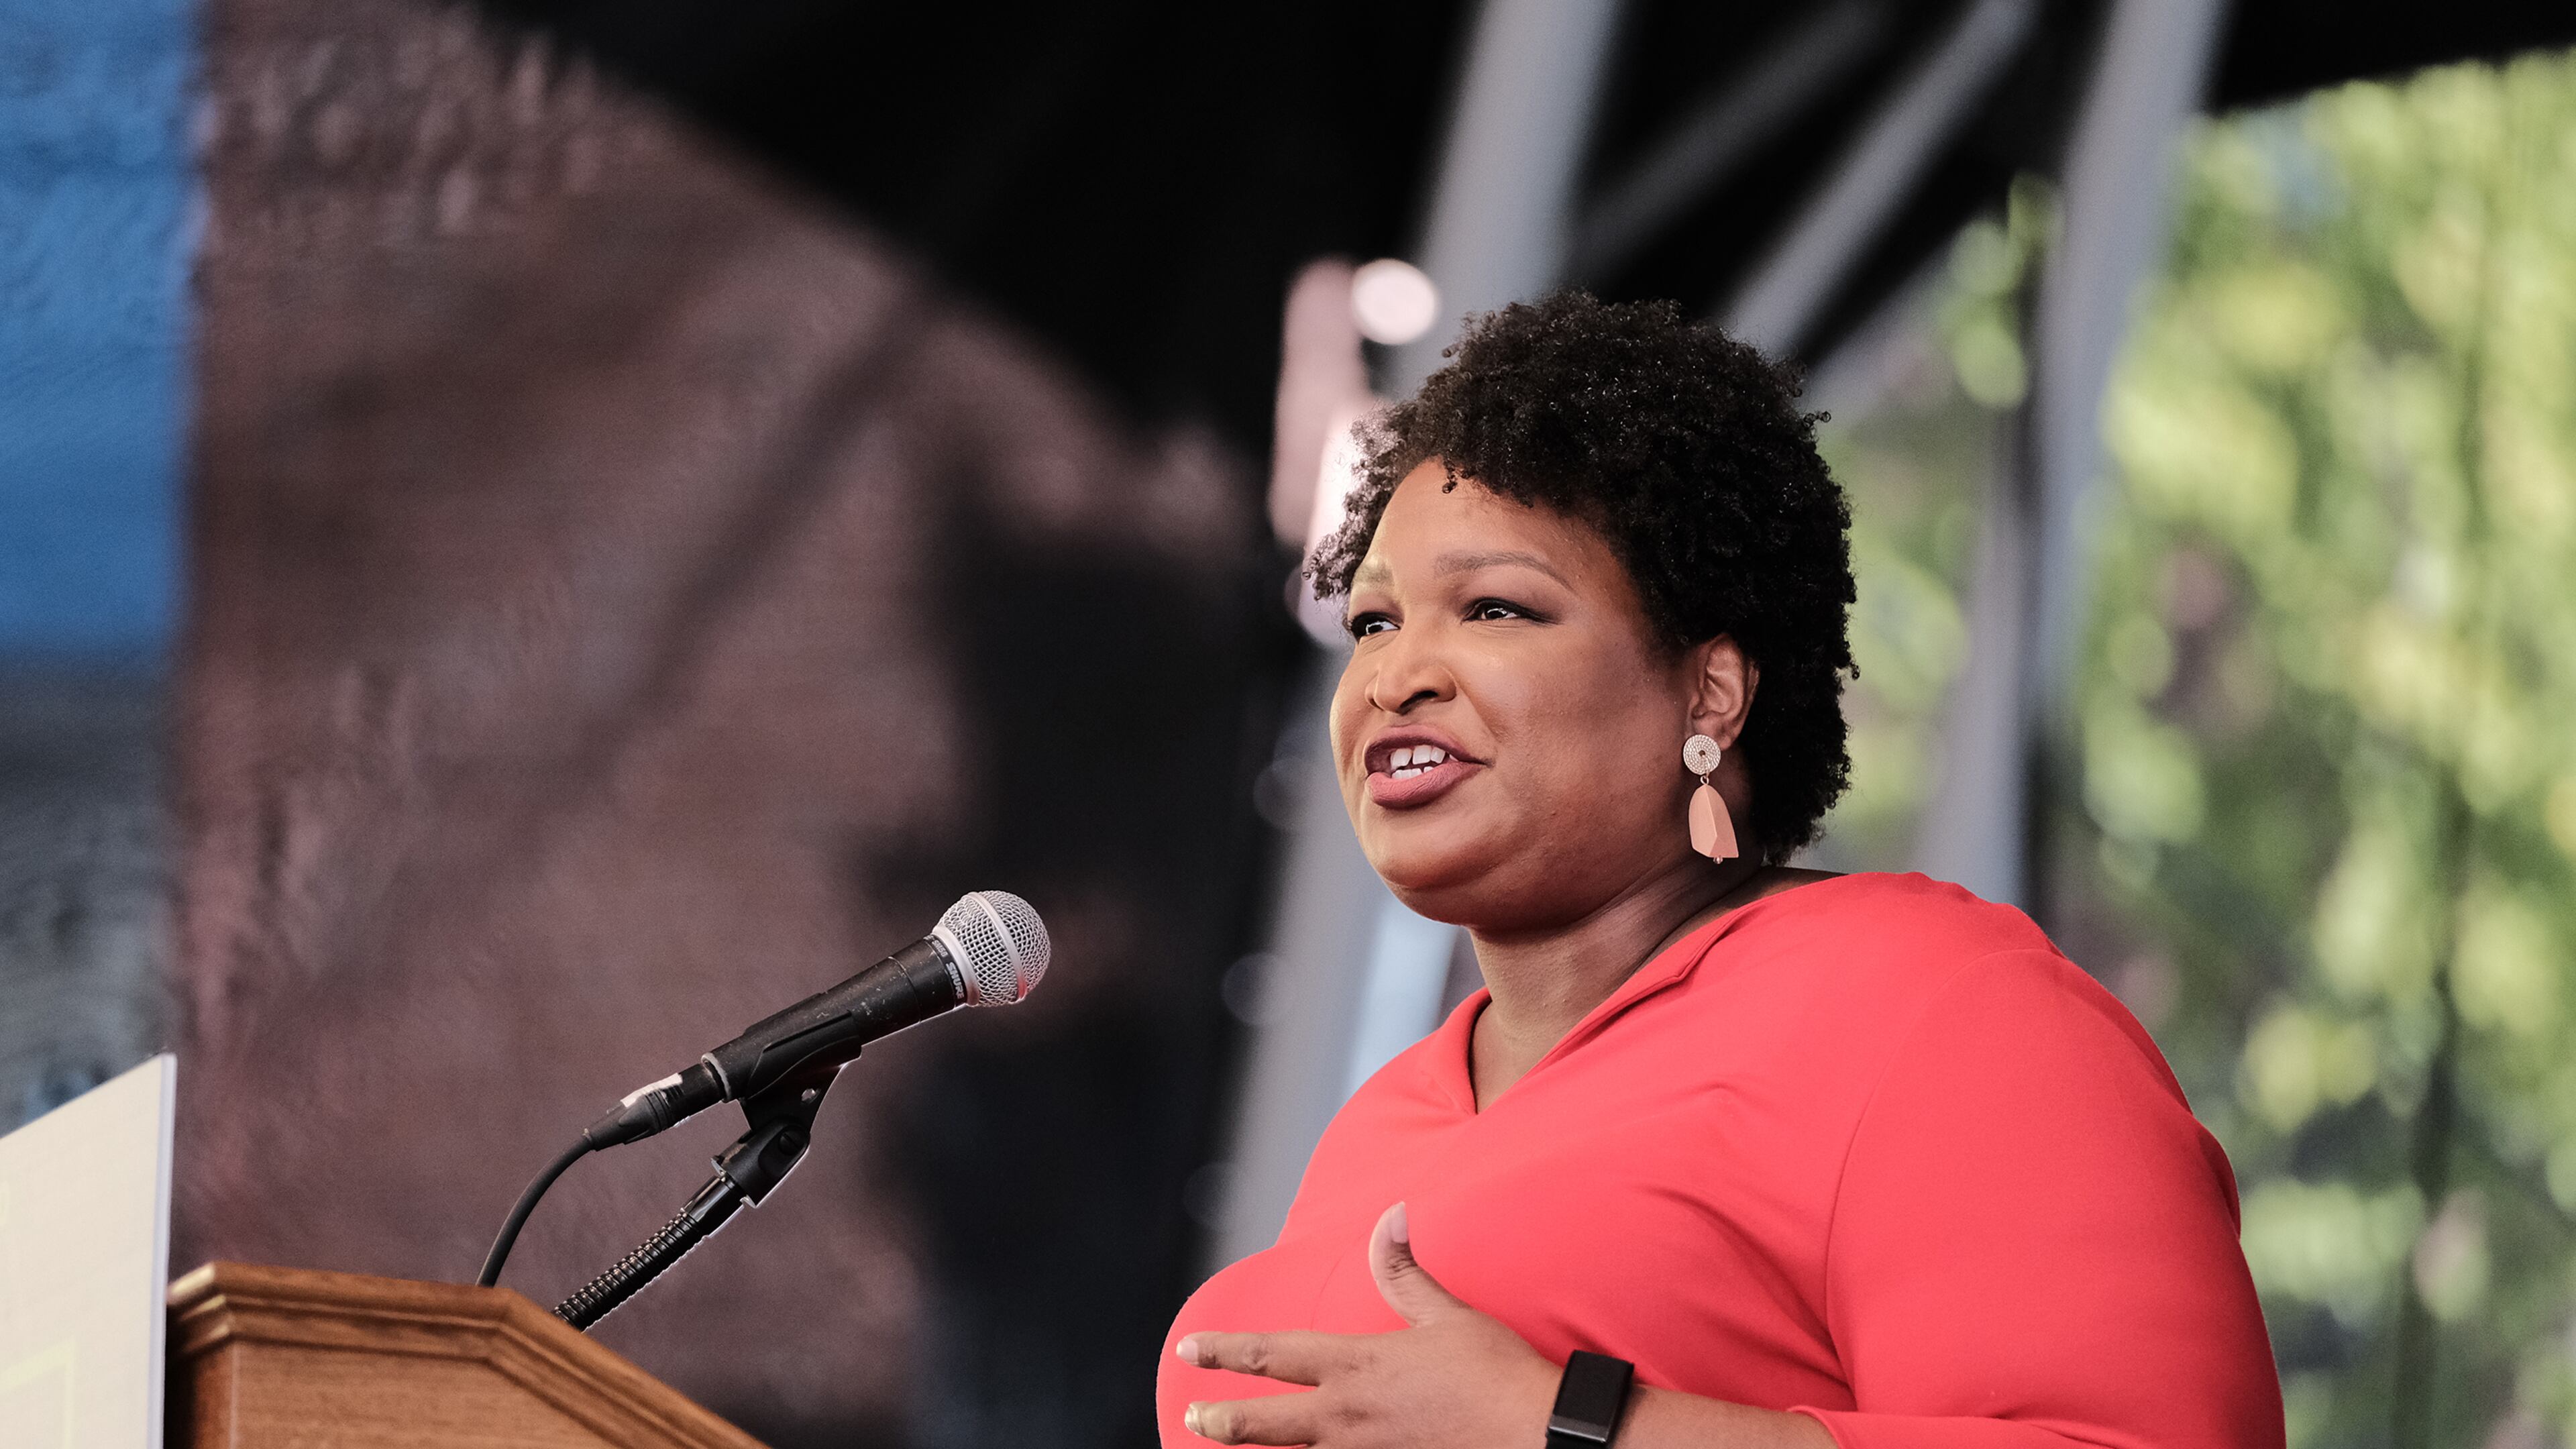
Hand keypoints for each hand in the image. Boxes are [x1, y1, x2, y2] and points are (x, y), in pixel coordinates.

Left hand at [1178, 1202, 1559, 1447]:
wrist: (1537, 1434)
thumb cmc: (1496, 1374)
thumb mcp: (1448, 1316)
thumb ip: (1407, 1272)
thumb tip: (1391, 1216)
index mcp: (1357, 1365)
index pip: (1273, 1354)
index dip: (1226, 1349)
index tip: (1189, 1347)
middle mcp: (1348, 1416)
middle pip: (1264, 1424)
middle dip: (1222, 1422)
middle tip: (1193, 1420)